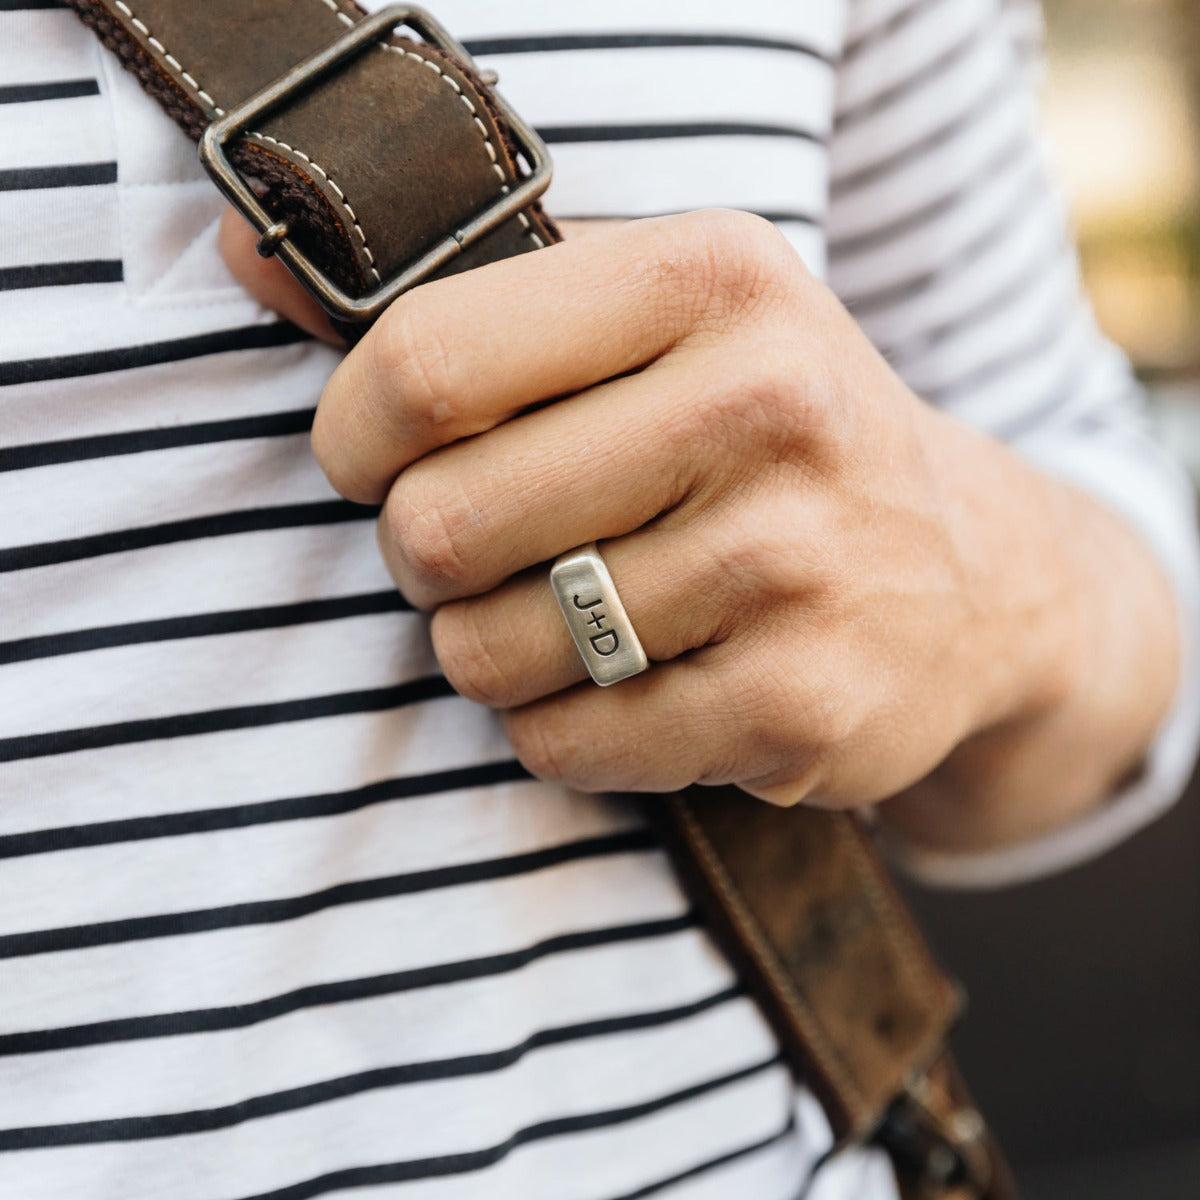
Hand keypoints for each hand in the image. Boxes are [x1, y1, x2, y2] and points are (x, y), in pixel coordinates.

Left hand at [223, 208, 1178, 845]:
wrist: (973, 578)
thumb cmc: (773, 440)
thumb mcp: (662, 323)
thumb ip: (463, 296)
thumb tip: (247, 259)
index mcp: (712, 281)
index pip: (425, 363)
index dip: (354, 436)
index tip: (376, 462)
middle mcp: (770, 408)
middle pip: (441, 524)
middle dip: (426, 558)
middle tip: (483, 551)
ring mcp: (793, 567)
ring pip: (492, 654)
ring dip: (491, 650)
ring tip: (562, 618)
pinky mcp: (797, 706)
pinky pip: (567, 744)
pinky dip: (558, 728)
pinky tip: (625, 684)